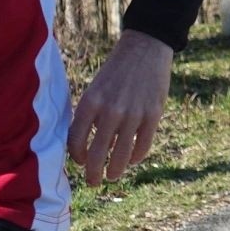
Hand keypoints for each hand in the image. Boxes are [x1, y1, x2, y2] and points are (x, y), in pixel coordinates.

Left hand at [69, 30, 173, 187]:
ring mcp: (134, 114)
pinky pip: (142, 146)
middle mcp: (111, 110)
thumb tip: (87, 147)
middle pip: (97, 155)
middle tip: (93, 181)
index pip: (76, 141)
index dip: (76, 157)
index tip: (80, 161)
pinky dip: (135, 158)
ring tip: (113, 176)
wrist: (145, 48)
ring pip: (121, 156)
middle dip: (93, 174)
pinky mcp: (153, 115)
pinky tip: (131, 160)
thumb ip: (90, 116)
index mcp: (90, 102)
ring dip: (115, 171)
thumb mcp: (95, 89)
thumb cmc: (115, 71)